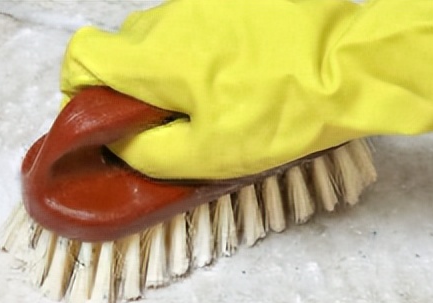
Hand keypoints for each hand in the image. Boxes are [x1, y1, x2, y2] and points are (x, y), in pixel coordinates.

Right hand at [60, 0, 432, 179]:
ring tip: (214, 105)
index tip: (99, 120)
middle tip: (166, 126)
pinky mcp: (237, 0)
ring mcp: (205, 3)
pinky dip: (206, 55)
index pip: (81, 59)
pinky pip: (201, 28)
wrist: (353, 68)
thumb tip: (119, 145)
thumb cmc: (284, 113)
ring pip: (163, 40)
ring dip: (173, 73)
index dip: (79, 93)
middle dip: (133, 90)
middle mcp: (171, 19)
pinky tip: (240, 81)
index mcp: (155, 57)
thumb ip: (145, 152)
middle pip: (123, 51)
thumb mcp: (207, 156)